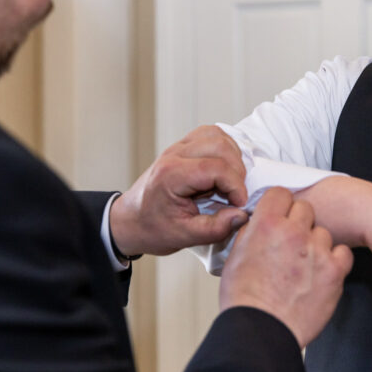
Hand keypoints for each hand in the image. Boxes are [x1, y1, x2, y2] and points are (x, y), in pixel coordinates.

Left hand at [110, 126, 249, 255]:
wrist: (129, 221)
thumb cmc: (152, 228)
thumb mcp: (184, 237)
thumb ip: (215, 228)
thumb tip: (242, 214)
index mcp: (171, 175)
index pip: (216, 168)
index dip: (236, 186)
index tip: (240, 205)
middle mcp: (174, 154)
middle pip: (220, 146)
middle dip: (237, 172)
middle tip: (235, 196)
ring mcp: (178, 147)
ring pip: (217, 135)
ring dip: (232, 158)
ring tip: (230, 183)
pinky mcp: (183, 146)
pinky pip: (210, 135)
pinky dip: (224, 149)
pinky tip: (223, 170)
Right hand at [219, 187, 352, 347]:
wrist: (262, 329)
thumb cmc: (245, 299)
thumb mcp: (235, 256)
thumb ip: (251, 233)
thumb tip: (258, 223)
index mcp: (267, 224)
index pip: (281, 193)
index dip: (280, 204)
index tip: (281, 213)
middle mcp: (294, 232)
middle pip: (306, 209)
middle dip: (299, 222)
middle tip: (292, 242)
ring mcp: (317, 251)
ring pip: (323, 233)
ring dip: (316, 244)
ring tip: (303, 265)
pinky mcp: (334, 271)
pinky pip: (342, 253)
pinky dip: (334, 260)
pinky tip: (321, 272)